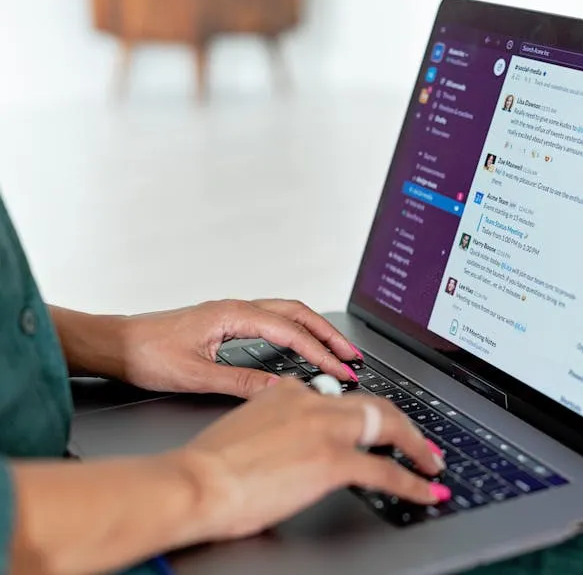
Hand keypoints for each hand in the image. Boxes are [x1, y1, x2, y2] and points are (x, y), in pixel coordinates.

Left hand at [116, 299, 361, 397]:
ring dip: (314, 330)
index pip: (291, 332)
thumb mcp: (195, 375)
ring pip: (286, 314)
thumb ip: (240, 383)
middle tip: (353, 356)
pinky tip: (301, 347)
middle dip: (329, 334)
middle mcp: (236, 309)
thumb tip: (279, 390)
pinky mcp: (226, 323)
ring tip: (336, 351)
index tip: (341, 370)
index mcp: (232, 315)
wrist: (114, 345)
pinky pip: (273, 321)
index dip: (320, 352)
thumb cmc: (145, 355)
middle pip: (297, 313)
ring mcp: (232, 314)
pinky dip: (296, 332)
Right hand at [171, 379, 449, 540]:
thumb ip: (275, 424)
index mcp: (290, 393)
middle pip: (376, 406)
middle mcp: (312, 403)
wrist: (193, 482)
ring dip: (418, 448)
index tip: (378, 424)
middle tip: (421, 444)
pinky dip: (412, 482)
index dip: (368, 413)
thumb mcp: (246, 428)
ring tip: (431, 463)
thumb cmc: (208, 467)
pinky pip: (386, 471)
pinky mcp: (332, 461)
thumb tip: (290, 441)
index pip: (342, 398)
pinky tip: (425, 491)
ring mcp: (325, 430)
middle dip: (405, 425)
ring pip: (389, 428)